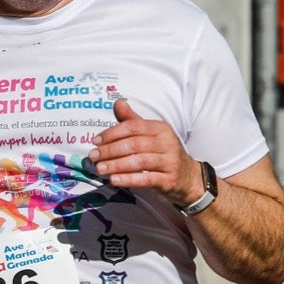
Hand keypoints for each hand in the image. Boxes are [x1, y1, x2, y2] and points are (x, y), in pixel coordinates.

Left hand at [89, 98, 209, 206]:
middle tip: (94, 156)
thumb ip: (133, 121)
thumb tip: (118, 103)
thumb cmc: (165, 154)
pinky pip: (146, 179)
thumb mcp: (152, 135)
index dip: (112, 133)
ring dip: (117, 165)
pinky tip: (115, 180)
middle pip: (134, 144)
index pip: (133, 127)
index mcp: (161, 129)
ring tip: (100, 168)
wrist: (189, 178)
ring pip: (140, 161)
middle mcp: (167, 143)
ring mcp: (170, 162)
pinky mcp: (169, 180)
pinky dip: (129, 180)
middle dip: (111, 150)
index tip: (96, 141)